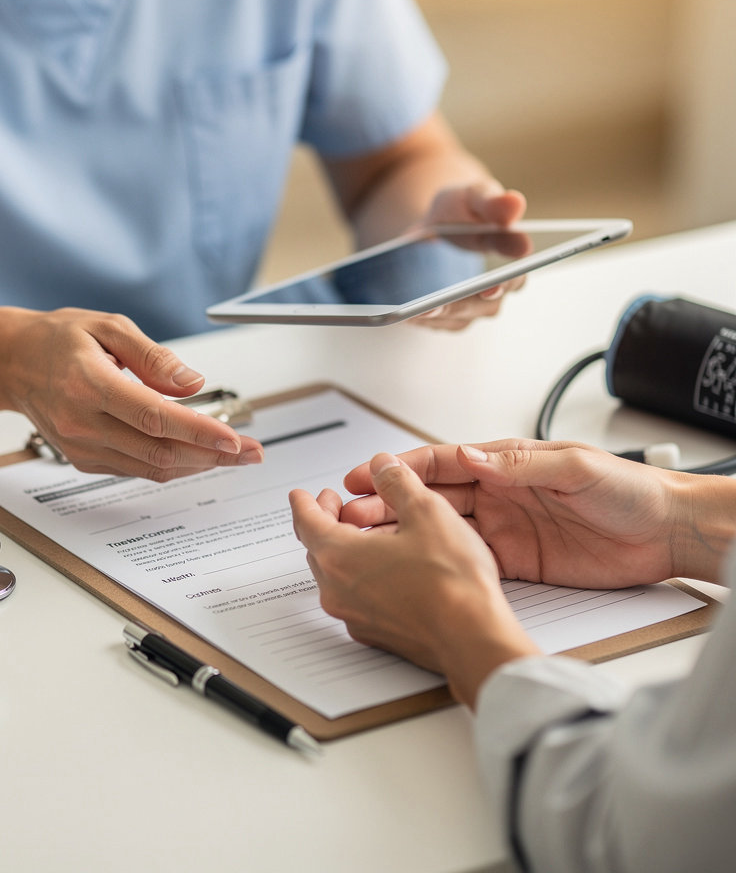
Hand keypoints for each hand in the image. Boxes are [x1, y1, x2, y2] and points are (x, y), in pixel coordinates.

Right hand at [0, 308, 262, 480]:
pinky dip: (170, 464)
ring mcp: (80, 446)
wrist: (10, 362)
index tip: (233, 439)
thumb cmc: (58, 339)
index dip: (198, 432)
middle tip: (252, 452)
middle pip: (158, 450)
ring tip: (235, 456)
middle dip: (212, 455)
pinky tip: (197, 455)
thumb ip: (153, 357)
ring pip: (150, 467)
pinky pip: (135, 468)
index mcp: (89, 385)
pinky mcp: (82, 459)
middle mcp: (82, 423)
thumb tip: (193, 383)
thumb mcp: (108, 326)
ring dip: (197, 464)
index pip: (153, 417)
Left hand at [290, 453, 538, 706]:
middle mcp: (337, 589)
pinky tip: (388, 569)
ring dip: (344, 550)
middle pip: (318, 548)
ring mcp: (354, 616)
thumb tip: (383, 465)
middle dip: (326, 523)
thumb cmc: (452, 580)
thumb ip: (398, 483)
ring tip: (367, 534)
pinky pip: (356, 598)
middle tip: (338, 507)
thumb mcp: (427, 511)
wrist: (473, 639)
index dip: (305, 502)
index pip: (306, 521)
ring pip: (337, 575)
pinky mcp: (375, 633)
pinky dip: (362, 577)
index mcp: (339, 555)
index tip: (301, 495)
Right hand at [342, 440, 682, 588]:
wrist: (667, 533)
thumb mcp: (575, 468)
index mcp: (507, 464)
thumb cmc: (629, 489)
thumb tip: (471, 456)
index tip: (366, 474)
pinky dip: (435, 559)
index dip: (400, 468)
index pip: (442, 463)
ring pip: (439, 528)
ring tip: (369, 540)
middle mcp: (499, 494)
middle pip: (430, 498)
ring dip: (403, 532)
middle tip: (353, 514)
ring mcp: (504, 529)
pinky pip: (467, 559)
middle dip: (389, 503)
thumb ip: (520, 465)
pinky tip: (411, 563)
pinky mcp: (516, 561)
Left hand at [412, 178, 527, 329]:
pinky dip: (421, 319)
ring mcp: (474, 305)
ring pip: (460, 319)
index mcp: (512, 258)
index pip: (516, 276)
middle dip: (460, 305)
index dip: (506, 283)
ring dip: (437, 316)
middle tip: (436, 304)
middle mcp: (497, 287)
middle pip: (485, 306)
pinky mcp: (450, 316)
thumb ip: (491, 200)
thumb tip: (514, 204)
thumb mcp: (472, 195)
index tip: (491, 286)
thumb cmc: (460, 209)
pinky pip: (437, 324)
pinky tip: (403, 312)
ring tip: (412, 310)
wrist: (431, 226)